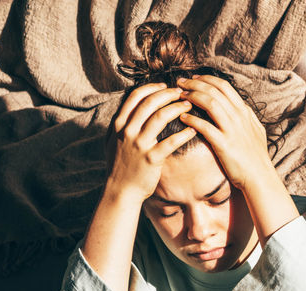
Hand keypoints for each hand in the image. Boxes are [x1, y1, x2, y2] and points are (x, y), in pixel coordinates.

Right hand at [107, 83, 196, 200]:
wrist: (121, 190)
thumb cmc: (120, 164)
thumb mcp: (113, 140)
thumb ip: (121, 122)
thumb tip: (130, 105)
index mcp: (119, 123)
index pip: (135, 96)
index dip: (151, 88)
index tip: (164, 85)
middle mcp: (127, 131)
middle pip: (150, 103)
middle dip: (168, 94)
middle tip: (182, 93)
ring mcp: (139, 144)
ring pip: (160, 117)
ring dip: (177, 108)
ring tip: (189, 105)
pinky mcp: (151, 159)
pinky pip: (171, 142)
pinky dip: (184, 134)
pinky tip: (193, 130)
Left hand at [176, 75, 276, 192]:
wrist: (259, 178)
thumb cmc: (255, 157)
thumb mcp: (256, 131)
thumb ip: (248, 117)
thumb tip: (242, 107)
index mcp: (244, 112)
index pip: (224, 86)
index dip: (206, 79)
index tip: (193, 79)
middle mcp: (239, 117)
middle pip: (214, 90)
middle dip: (194, 83)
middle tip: (180, 83)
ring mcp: (232, 130)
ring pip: (210, 103)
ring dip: (192, 96)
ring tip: (179, 97)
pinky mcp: (224, 144)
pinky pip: (205, 126)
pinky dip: (192, 119)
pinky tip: (182, 118)